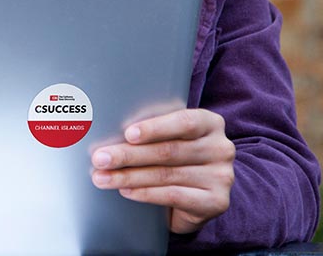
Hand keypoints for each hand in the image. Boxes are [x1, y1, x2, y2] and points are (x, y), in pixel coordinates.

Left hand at [90, 108, 235, 233]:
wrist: (197, 198)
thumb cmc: (176, 160)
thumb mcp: (169, 139)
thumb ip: (151, 131)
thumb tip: (106, 129)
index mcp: (210, 124)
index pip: (184, 121)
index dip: (155, 127)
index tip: (128, 134)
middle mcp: (221, 148)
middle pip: (169, 150)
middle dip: (128, 155)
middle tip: (100, 159)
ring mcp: (222, 176)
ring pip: (166, 174)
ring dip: (128, 176)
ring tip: (103, 177)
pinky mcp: (217, 201)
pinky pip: (174, 196)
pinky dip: (145, 193)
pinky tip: (125, 191)